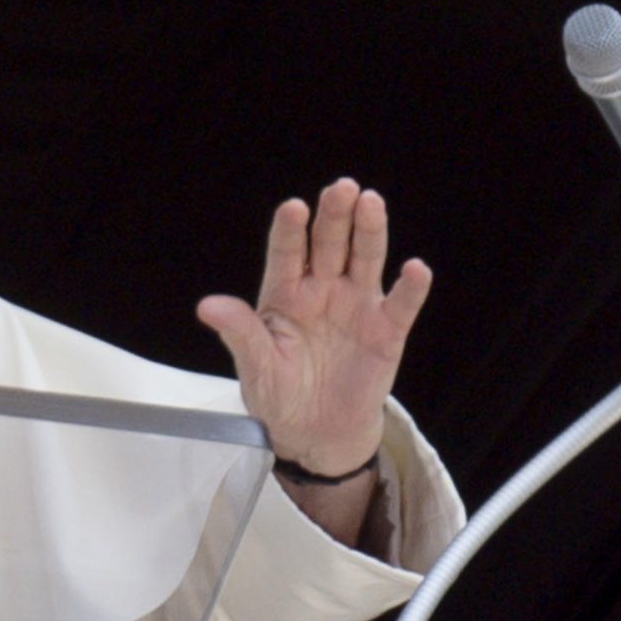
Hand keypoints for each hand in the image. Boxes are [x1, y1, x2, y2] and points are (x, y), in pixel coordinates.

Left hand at [195, 179, 431, 474]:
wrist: (314, 432)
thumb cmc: (279, 394)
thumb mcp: (255, 367)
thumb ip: (240, 333)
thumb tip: (206, 306)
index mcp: (284, 294)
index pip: (286, 253)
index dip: (290, 230)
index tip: (293, 208)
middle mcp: (322, 290)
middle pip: (328, 244)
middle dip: (334, 216)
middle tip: (340, 188)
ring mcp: (356, 306)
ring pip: (365, 260)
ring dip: (369, 232)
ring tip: (371, 203)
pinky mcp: (386, 331)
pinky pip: (401, 305)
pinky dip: (410, 287)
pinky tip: (414, 270)